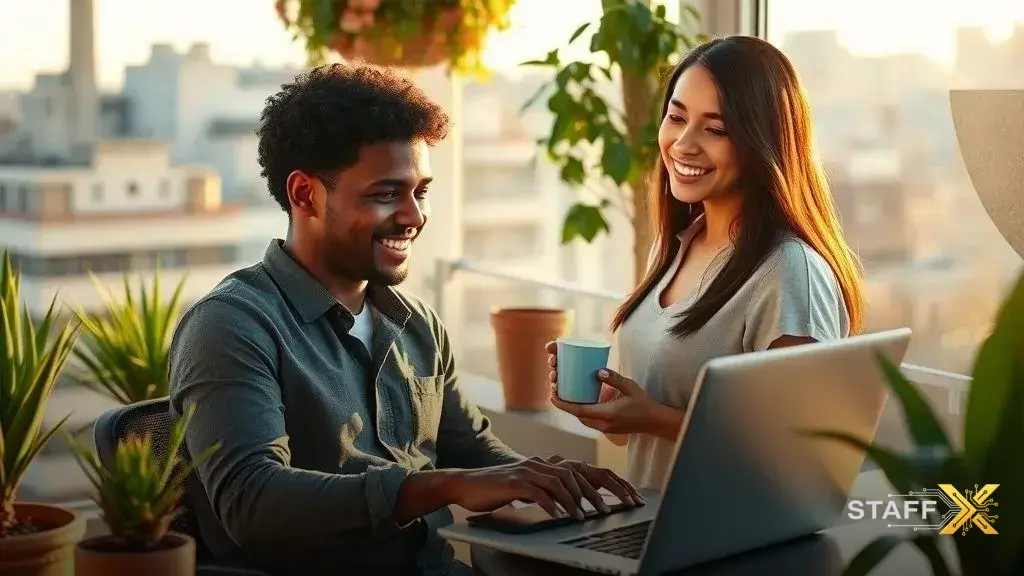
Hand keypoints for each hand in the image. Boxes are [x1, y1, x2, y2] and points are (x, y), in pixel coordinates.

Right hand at [447, 455, 643, 519]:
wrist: (466, 484)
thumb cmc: (497, 488)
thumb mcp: (528, 487)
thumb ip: (547, 488)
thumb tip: (569, 499)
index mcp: (547, 464)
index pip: (583, 469)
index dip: (605, 481)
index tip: (623, 496)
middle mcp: (540, 463)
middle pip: (577, 474)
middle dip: (596, 492)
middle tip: (610, 510)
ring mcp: (527, 470)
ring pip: (560, 482)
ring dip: (575, 501)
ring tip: (585, 517)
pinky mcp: (515, 482)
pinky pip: (538, 493)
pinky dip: (551, 505)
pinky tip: (560, 517)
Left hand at [546, 341, 655, 434]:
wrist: (654, 421)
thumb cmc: (643, 403)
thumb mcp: (630, 387)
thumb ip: (614, 379)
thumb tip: (598, 371)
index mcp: (607, 414)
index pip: (579, 411)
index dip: (563, 404)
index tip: (553, 395)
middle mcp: (603, 424)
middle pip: (577, 415)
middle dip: (564, 404)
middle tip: (556, 390)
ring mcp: (604, 428)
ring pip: (582, 419)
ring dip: (572, 408)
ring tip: (564, 394)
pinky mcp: (606, 428)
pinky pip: (588, 420)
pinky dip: (581, 411)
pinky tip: (579, 401)